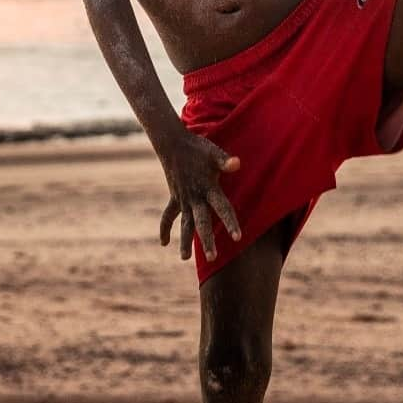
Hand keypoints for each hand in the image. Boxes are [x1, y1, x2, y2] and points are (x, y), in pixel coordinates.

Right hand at [157, 129, 241, 263]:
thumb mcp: (213, 152)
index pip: (222, 208)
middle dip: (207, 240)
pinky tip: (164, 243)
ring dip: (184, 241)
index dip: (230, 222)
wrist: (173, 143)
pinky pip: (168, 216)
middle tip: (213, 258)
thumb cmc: (198, 148)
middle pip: (202, 222)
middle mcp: (195, 197)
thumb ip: (225, 161)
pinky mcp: (175, 197)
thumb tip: (237, 163)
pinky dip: (165, 228)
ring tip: (184, 258)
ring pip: (184, 224)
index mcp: (208, 187)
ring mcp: (183, 199)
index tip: (238, 237)